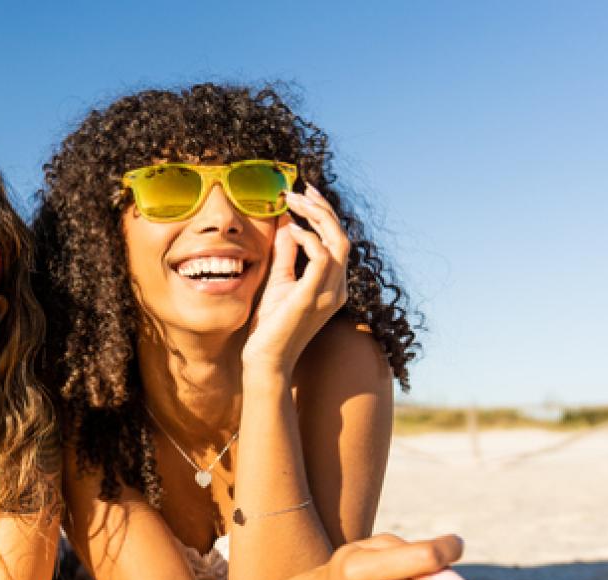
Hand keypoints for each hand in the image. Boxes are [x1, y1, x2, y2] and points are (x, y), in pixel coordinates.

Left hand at [242, 185, 351, 378]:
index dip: (323, 213)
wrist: (266, 360)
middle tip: (299, 190)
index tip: (303, 194)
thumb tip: (286, 223)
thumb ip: (287, 254)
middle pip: (342, 236)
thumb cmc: (270, 326)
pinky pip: (322, 259)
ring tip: (294, 202)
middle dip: (322, 208)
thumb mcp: (279, 281)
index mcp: (333, 284)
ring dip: (317, 217)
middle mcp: (337, 288)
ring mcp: (329, 294)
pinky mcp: (313, 298)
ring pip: (338, 242)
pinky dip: (309, 239)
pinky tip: (290, 230)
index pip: (337, 240)